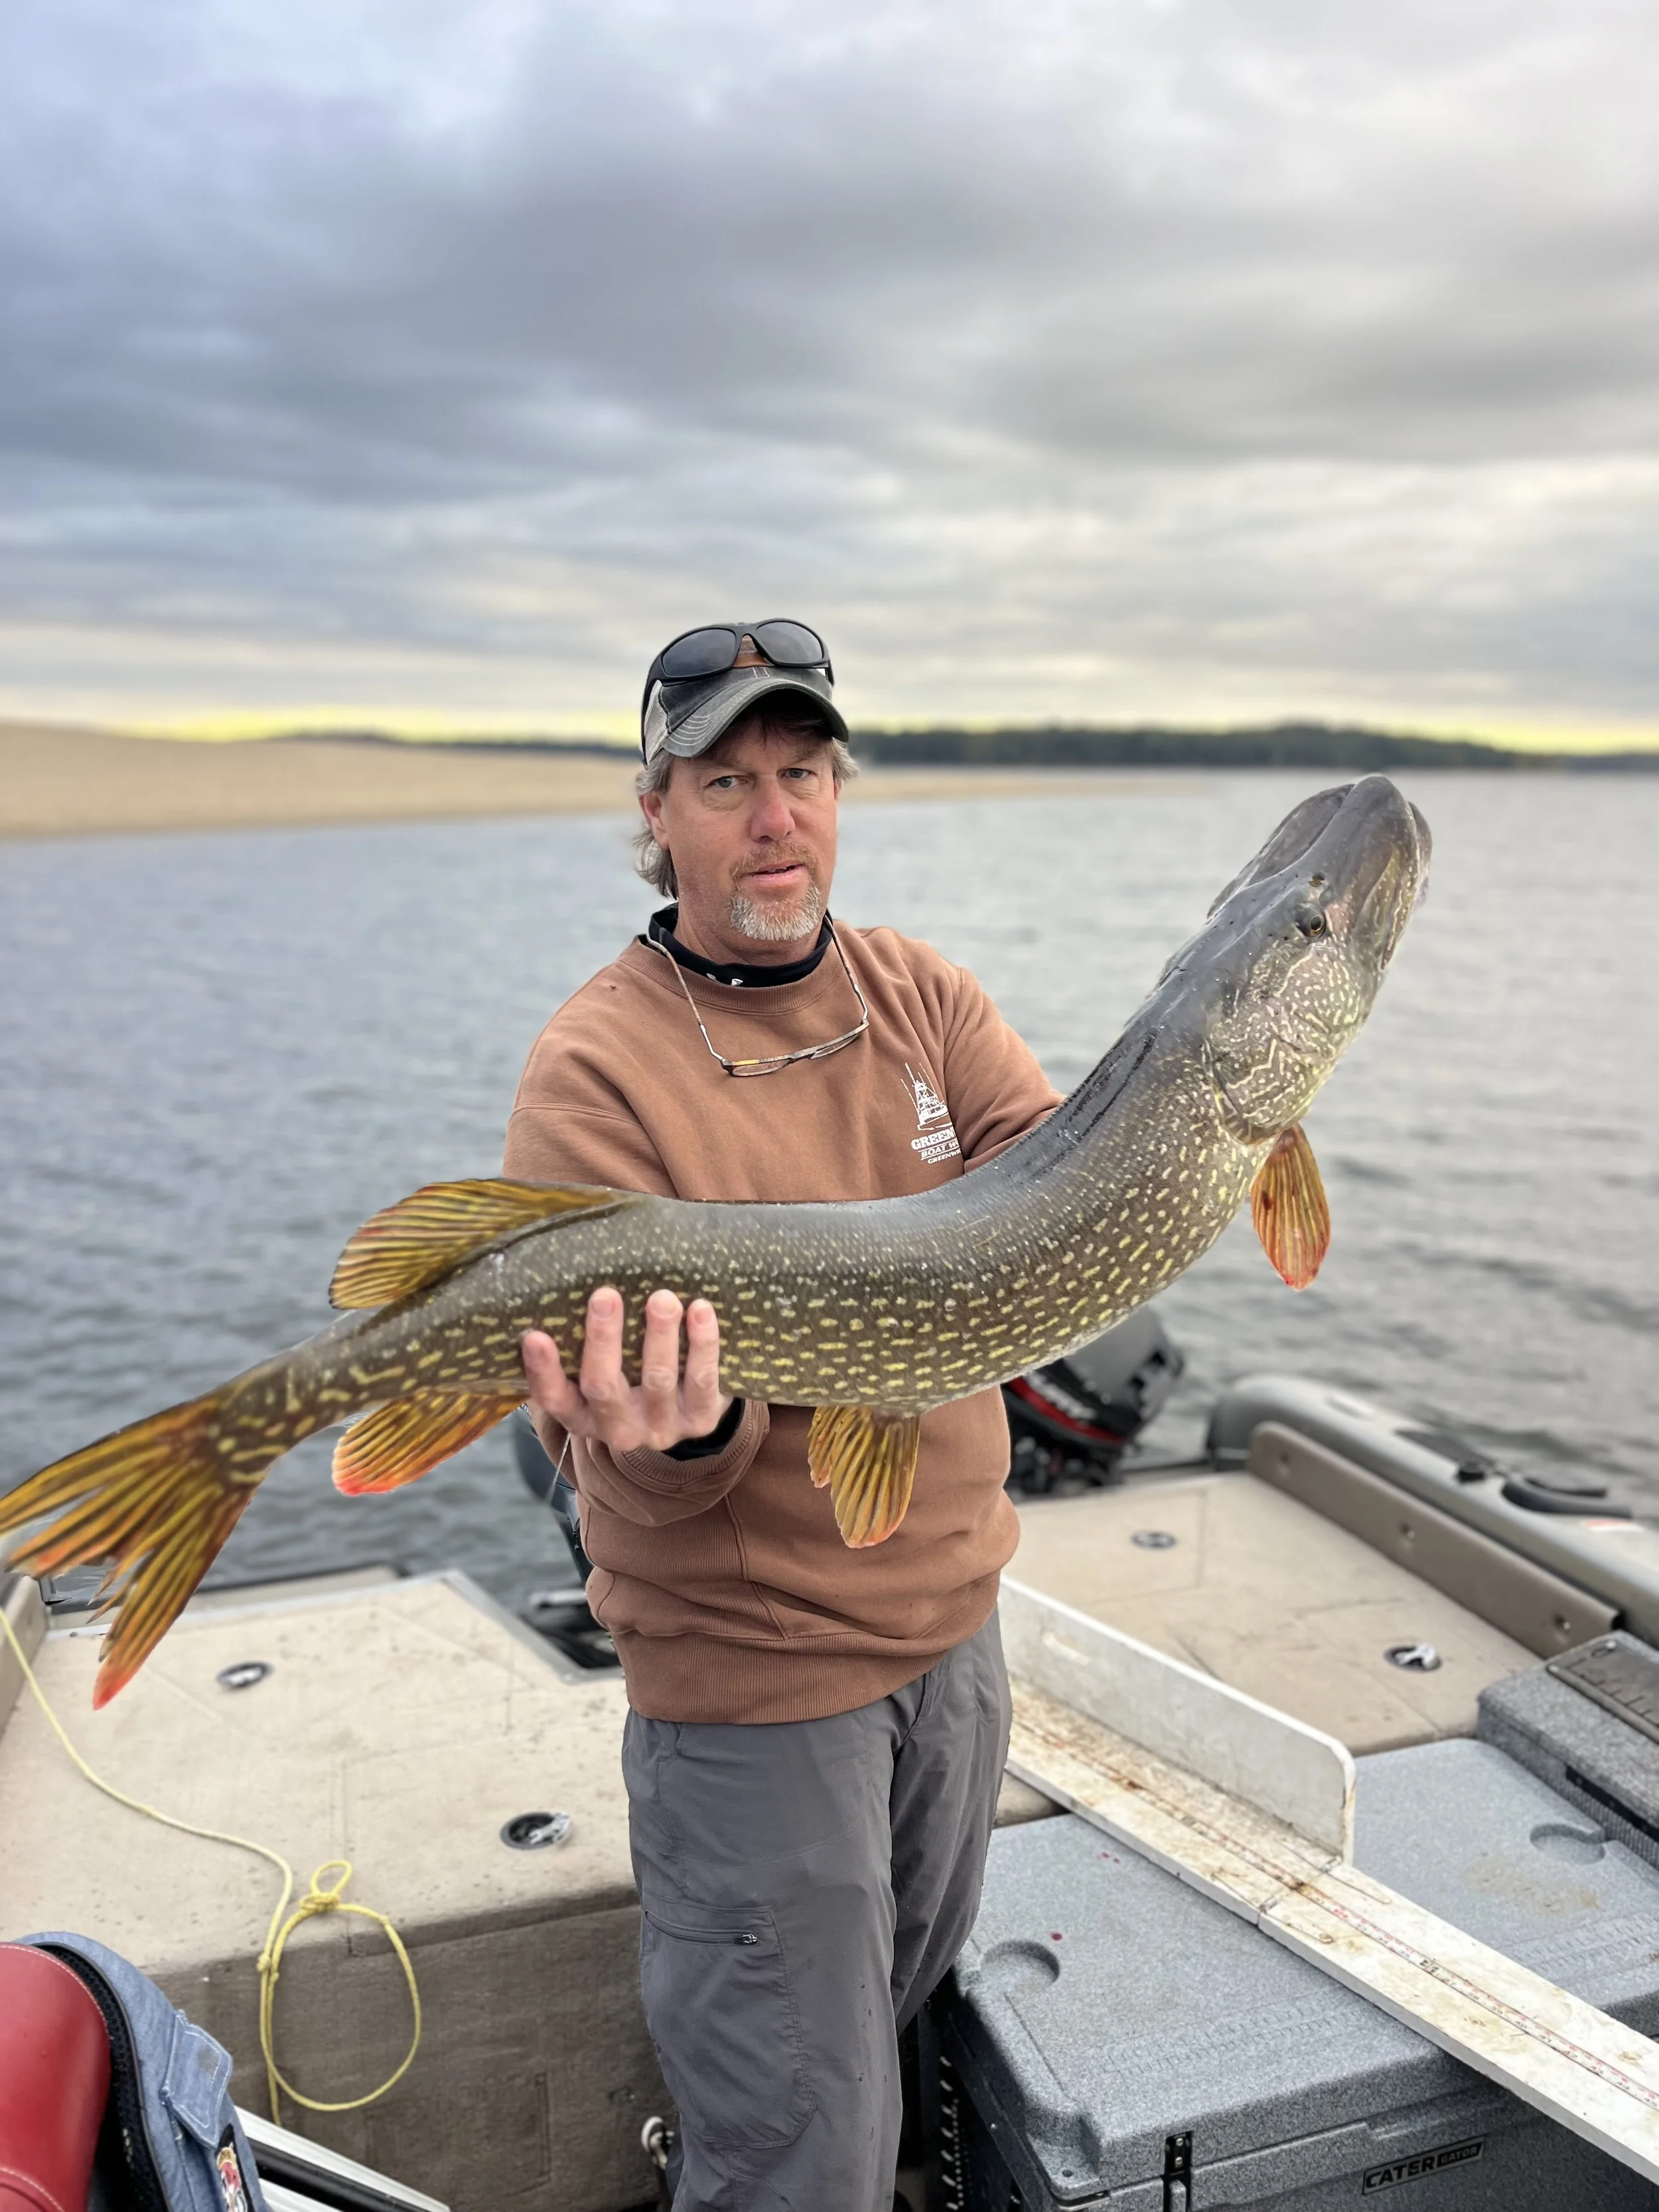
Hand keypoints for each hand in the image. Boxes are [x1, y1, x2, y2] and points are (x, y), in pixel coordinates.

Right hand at [521, 1287, 731, 1457]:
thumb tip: (567, 1283)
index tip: (533, 1335)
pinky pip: (702, 1380)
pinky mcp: (700, 1419)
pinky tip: (701, 1310)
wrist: (688, 1414)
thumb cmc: (631, 1378)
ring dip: (659, 1335)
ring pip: (657, 1380)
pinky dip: (703, 1344)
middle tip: (606, 1295)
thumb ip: (582, 1345)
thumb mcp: (602, 1372)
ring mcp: (661, 1427)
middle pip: (603, 1387)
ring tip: (663, 1298)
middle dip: (603, 1339)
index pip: (555, 1399)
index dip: (543, 1371)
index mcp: (583, 1416)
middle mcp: (618, 1428)